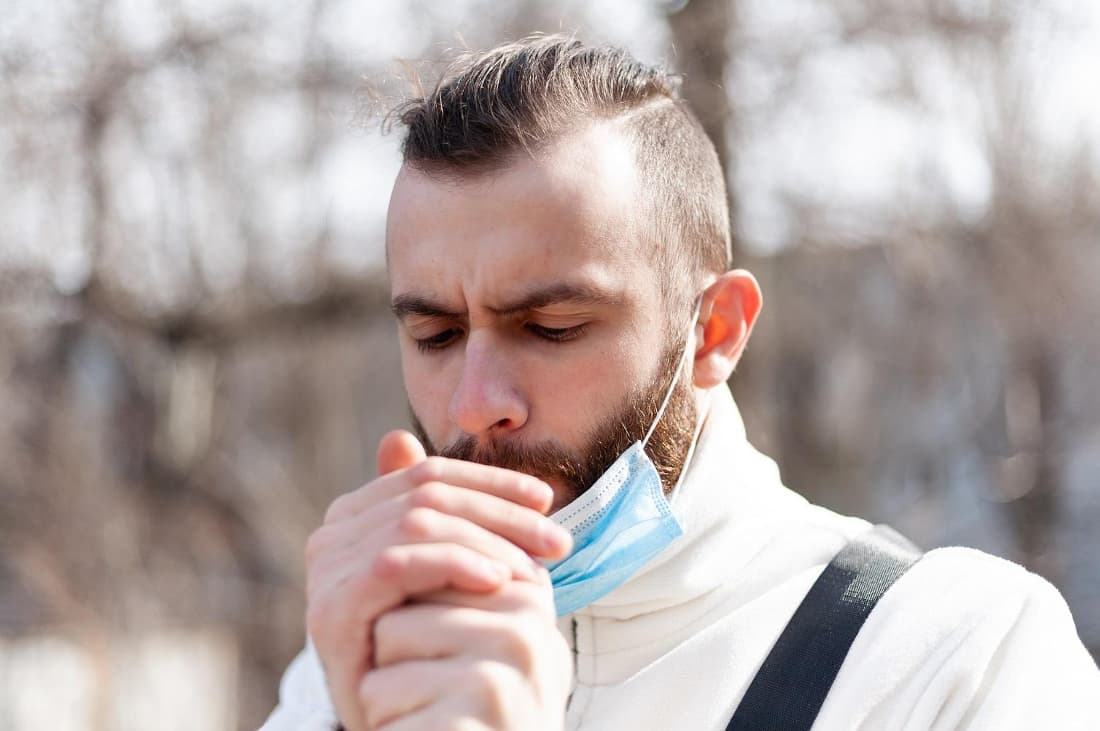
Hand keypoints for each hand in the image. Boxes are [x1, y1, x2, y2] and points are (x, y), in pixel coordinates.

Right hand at [305, 430, 572, 730]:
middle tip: (558, 541)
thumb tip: (397, 436)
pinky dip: (454, 564)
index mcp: (354, 517)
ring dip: (487, 540)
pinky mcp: (332, 610)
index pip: (429, 475)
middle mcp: (330, 537)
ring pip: (418, 524)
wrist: (403, 722)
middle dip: (501, 512)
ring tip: (535, 569)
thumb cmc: (426, 641)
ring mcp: (326, 574)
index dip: (492, 481)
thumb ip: (428, 512)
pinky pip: (398, 565)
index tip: (546, 500)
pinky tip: (497, 581)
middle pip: (427, 495)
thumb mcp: (436, 573)